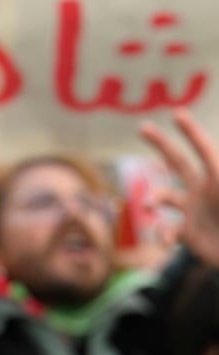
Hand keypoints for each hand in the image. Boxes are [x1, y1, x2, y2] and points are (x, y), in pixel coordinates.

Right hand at [140, 109, 218, 267]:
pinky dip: (160, 234)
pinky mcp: (187, 233)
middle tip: (143, 127)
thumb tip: (187, 176)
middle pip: (177, 161)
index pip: (204, 150)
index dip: (191, 132)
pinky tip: (164, 241)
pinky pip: (166, 229)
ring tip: (148, 206)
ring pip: (163, 195)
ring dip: (152, 198)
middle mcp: (202, 191)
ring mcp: (192, 211)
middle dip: (160, 143)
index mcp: (217, 180)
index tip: (177, 113)